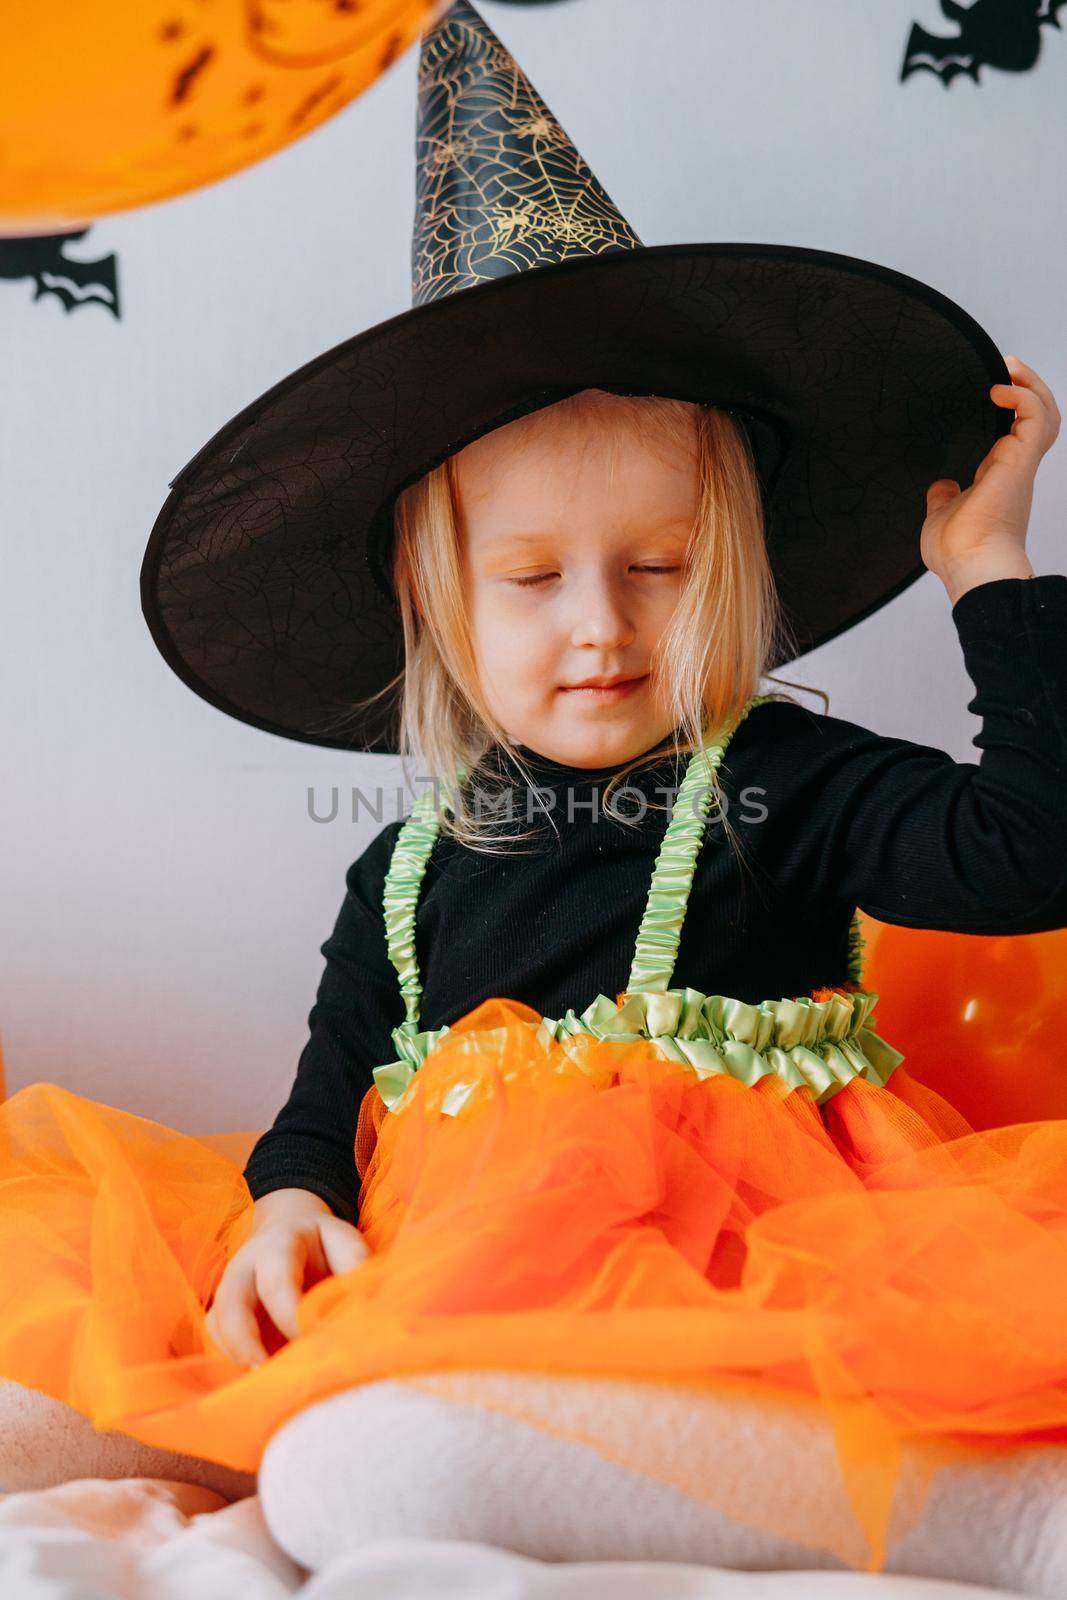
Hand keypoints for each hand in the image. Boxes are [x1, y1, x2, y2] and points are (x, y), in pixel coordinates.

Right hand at [204, 1188, 368, 1366]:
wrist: (290, 1225)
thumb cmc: (322, 1242)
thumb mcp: (343, 1240)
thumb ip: (354, 1264)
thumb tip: (363, 1301)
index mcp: (278, 1245)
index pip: (276, 1283)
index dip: (291, 1316)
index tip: (312, 1340)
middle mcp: (245, 1266)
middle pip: (230, 1302)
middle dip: (244, 1341)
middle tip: (265, 1372)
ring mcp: (229, 1287)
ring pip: (217, 1322)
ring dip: (237, 1353)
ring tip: (265, 1381)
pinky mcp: (224, 1308)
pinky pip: (217, 1335)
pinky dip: (232, 1356)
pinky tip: (260, 1373)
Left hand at [920, 355, 1060, 605]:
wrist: (970, 568)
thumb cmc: (958, 552)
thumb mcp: (942, 515)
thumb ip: (944, 497)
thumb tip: (940, 484)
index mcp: (1000, 478)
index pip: (1016, 434)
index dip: (1011, 409)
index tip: (993, 390)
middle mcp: (1015, 468)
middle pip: (1040, 418)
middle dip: (1029, 388)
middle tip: (1008, 367)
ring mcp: (1020, 464)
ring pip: (1045, 413)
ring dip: (1031, 385)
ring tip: (1010, 368)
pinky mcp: (1018, 461)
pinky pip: (1033, 417)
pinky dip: (1021, 396)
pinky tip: (998, 390)